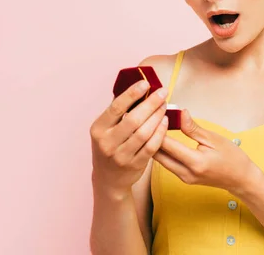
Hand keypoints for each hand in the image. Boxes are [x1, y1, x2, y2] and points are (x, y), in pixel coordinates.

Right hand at [90, 79, 168, 198]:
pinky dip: (160, 133)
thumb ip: (118, 111)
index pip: (116, 107)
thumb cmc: (109, 146)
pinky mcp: (134, 165)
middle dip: (151, 103)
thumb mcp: (105, 129)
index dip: (132, 94)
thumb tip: (136, 87)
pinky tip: (165, 122)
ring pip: (144, 133)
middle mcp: (107, 143)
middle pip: (133, 119)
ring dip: (157, 117)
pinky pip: (151, 146)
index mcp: (98, 129)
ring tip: (164, 106)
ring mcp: (121, 156)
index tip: (145, 83)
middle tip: (163, 93)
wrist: (108, 178)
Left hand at [153, 110, 261, 194]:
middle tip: (146, 120)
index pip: (168, 145)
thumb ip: (193, 128)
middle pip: (158, 155)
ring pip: (159, 160)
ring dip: (154, 143)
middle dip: (150, 136)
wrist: (241, 179)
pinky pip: (166, 164)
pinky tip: (159, 138)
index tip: (151, 115)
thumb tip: (180, 113)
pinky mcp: (183, 178)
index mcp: (196, 162)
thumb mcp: (214, 139)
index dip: (157, 129)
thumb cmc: (232, 157)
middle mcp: (186, 173)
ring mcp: (183, 178)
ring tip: (150, 127)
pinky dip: (161, 151)